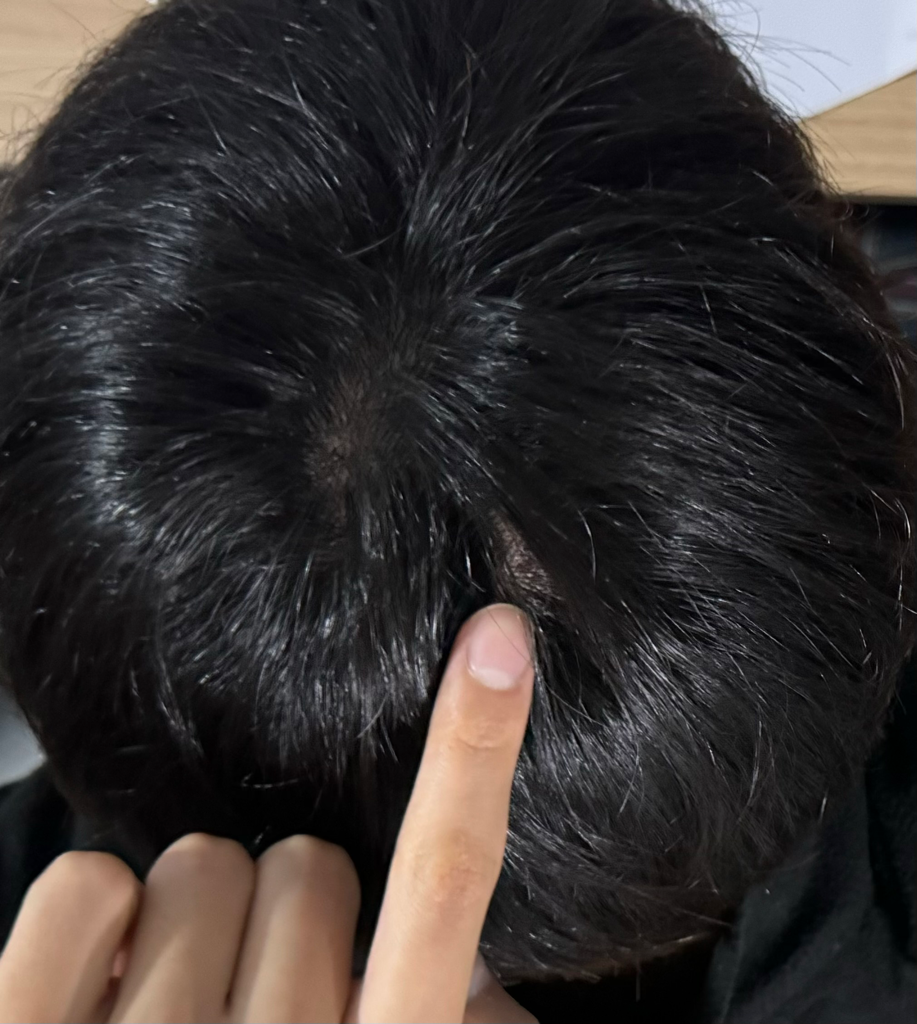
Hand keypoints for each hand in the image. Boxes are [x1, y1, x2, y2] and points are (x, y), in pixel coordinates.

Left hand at [0, 604, 537, 1022]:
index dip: (479, 750)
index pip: (449, 882)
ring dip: (200, 925)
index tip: (497, 638)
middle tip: (265, 1001)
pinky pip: (90, 883)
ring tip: (184, 1019)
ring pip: (203, 869)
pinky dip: (96, 913)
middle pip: (308, 867)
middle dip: (294, 917)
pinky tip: (104, 987)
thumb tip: (482, 971)